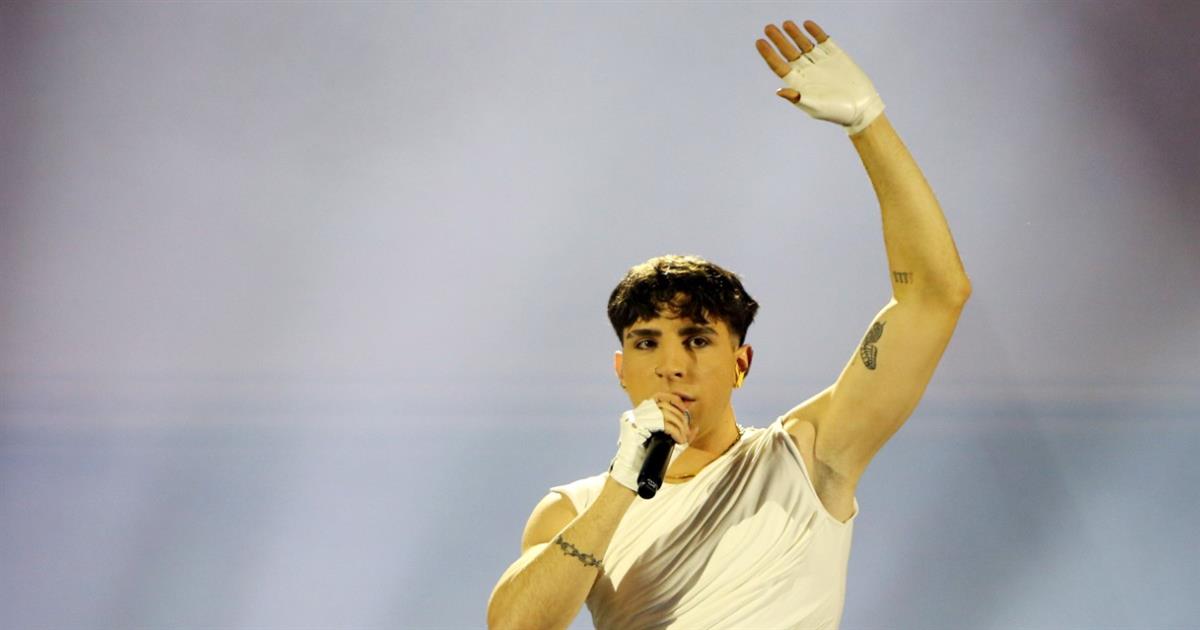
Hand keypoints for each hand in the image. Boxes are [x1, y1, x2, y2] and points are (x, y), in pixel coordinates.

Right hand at [607, 394, 694, 491]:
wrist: (632, 476)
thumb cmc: (648, 462)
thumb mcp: (668, 445)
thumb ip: (680, 435)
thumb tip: (695, 427)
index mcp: (640, 415)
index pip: (658, 397)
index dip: (674, 399)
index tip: (685, 410)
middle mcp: (635, 414)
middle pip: (663, 404)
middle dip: (680, 417)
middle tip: (686, 433)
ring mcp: (633, 419)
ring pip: (663, 412)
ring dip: (678, 425)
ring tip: (682, 438)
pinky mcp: (634, 427)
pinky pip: (660, 423)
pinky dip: (674, 430)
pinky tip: (678, 439)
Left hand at [755, 19, 884, 134]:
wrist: (861, 108)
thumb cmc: (835, 112)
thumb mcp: (814, 107)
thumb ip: (797, 98)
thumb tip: (778, 91)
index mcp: (798, 83)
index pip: (779, 66)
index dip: (768, 54)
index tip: (759, 42)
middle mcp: (807, 71)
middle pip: (788, 52)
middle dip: (778, 40)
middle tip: (768, 28)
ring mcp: (821, 62)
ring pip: (804, 44)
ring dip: (794, 34)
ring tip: (785, 24)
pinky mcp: (836, 56)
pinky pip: (823, 41)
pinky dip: (815, 32)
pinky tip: (807, 24)